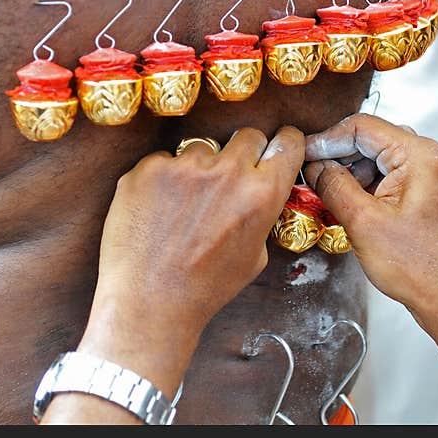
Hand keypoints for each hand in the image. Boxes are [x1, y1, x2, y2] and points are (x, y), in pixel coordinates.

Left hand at [79, 127, 304, 391]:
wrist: (149, 302)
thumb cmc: (205, 287)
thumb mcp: (255, 256)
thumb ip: (262, 214)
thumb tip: (260, 191)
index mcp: (262, 194)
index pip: (288, 143)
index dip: (284, 143)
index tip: (278, 145)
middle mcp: (228, 172)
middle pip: (247, 135)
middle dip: (243, 153)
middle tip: (228, 178)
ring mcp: (185, 166)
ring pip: (202, 148)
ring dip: (199, 169)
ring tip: (184, 206)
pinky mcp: (150, 168)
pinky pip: (164, 161)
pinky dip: (162, 180)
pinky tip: (157, 210)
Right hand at [304, 115, 437, 421]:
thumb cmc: (421, 267)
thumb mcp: (363, 222)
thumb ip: (334, 186)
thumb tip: (315, 167)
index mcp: (419, 155)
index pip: (363, 127)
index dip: (327, 139)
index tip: (303, 154)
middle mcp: (429, 159)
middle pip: (371, 140)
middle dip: (337, 157)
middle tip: (309, 174)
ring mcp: (430, 177)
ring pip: (378, 160)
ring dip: (350, 173)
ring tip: (325, 194)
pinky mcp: (426, 195)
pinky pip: (388, 178)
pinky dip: (365, 187)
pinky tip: (347, 206)